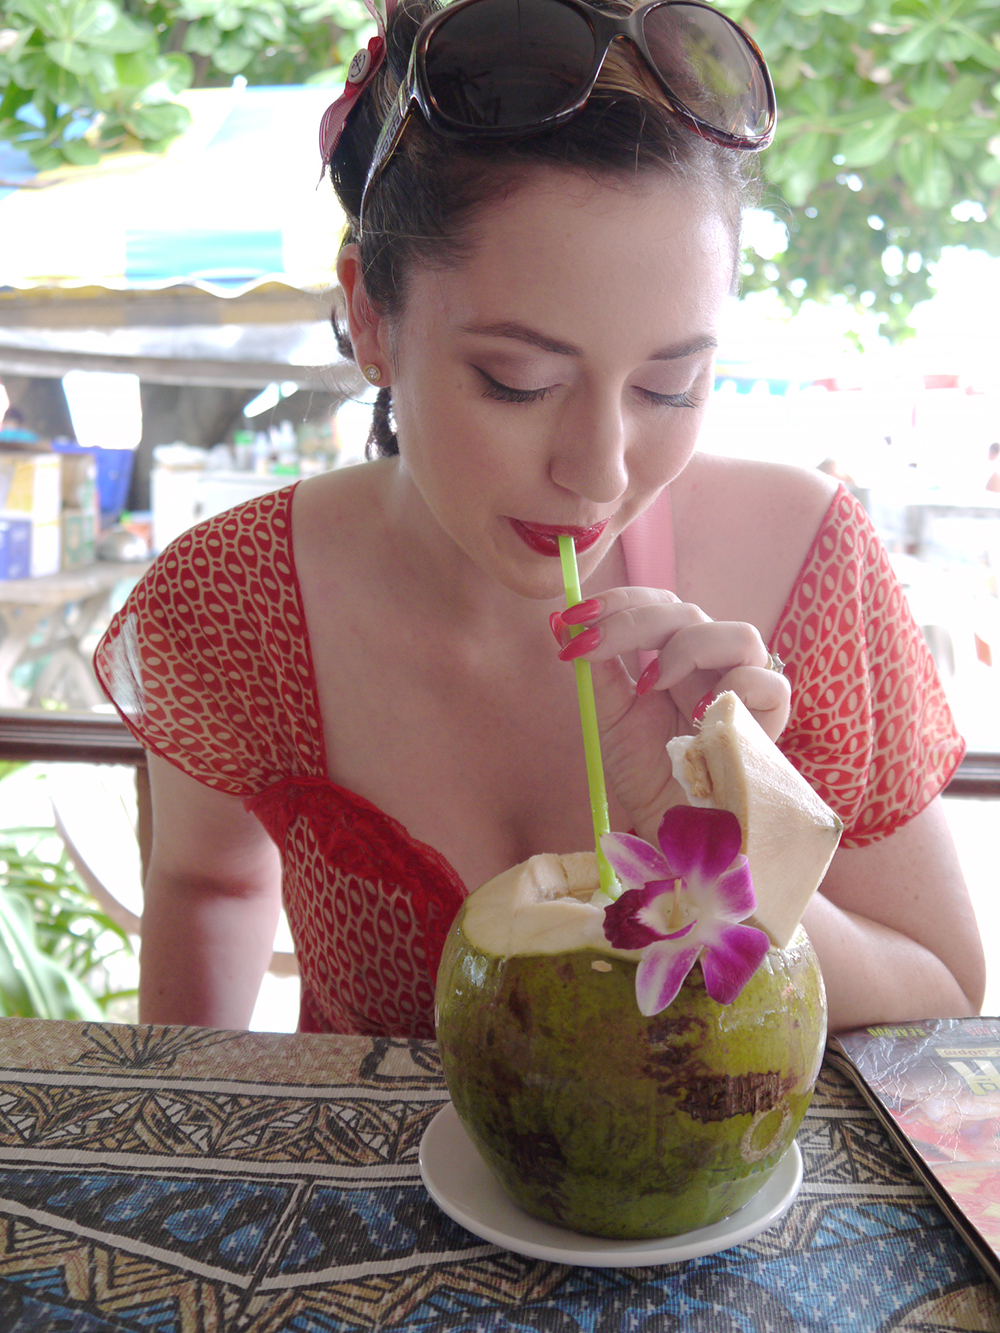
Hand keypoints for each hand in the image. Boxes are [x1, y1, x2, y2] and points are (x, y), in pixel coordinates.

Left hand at [549, 588, 789, 838]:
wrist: (668, 823)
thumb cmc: (645, 770)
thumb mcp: (610, 715)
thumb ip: (596, 670)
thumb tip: (563, 625)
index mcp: (676, 655)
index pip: (658, 606)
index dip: (621, 602)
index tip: (576, 616)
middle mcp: (711, 664)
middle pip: (689, 613)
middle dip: (635, 621)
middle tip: (593, 645)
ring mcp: (743, 689)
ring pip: (740, 636)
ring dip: (688, 649)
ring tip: (652, 682)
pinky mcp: (769, 722)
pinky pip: (769, 684)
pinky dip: (735, 687)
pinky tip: (698, 713)